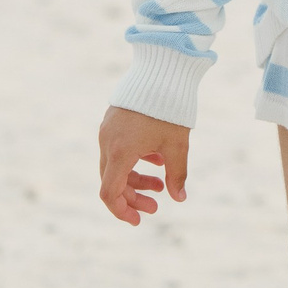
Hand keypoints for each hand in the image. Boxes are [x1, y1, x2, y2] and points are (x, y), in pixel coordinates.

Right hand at [98, 105, 189, 224]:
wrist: (162, 68)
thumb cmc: (170, 107)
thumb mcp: (177, 144)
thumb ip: (177, 174)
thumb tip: (179, 198)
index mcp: (120, 152)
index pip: (110, 193)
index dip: (122, 211)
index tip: (139, 220)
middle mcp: (107, 142)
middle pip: (113, 181)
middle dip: (134, 196)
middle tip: (156, 206)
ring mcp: (108, 130)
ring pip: (116, 164)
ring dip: (136, 178)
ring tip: (161, 183)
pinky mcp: (113, 120)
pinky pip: (118, 148)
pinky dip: (134, 160)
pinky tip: (157, 160)